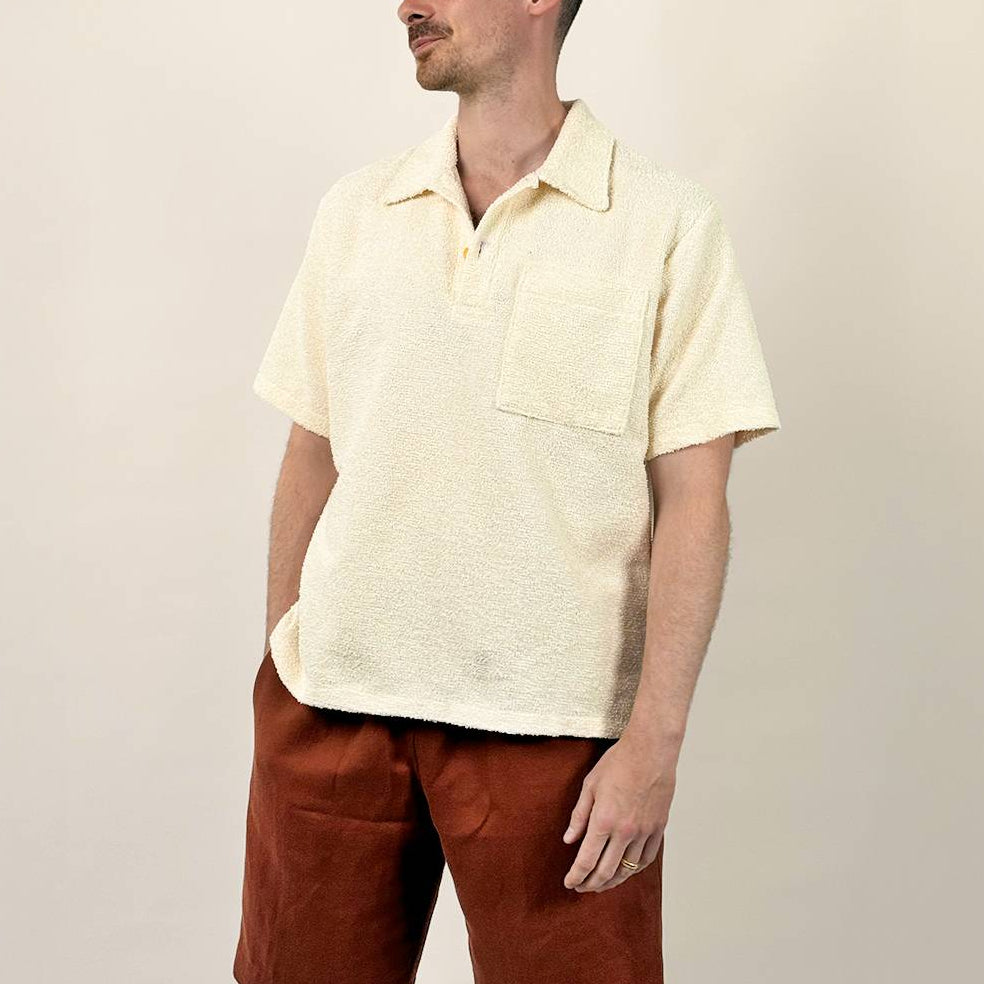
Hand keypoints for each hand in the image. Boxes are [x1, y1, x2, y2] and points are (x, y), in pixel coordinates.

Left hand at [561, 727, 676, 892]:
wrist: (651, 750)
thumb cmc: (619, 762)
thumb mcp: (590, 785)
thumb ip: (579, 815)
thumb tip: (569, 840)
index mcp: (604, 820)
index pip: (587, 860)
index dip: (576, 876)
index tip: (569, 883)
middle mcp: (625, 831)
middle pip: (606, 871)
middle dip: (591, 884)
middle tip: (582, 887)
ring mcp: (644, 831)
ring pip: (628, 869)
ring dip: (612, 881)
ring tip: (601, 884)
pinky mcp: (658, 828)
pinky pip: (647, 859)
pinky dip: (635, 870)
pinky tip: (626, 871)